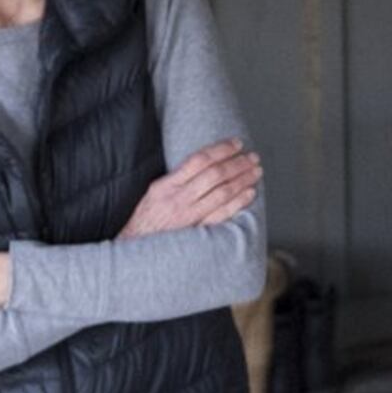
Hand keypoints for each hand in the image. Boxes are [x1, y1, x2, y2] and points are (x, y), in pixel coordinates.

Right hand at [122, 140, 261, 237]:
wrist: (135, 248)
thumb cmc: (146, 219)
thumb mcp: (154, 192)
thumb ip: (176, 178)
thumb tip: (203, 163)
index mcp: (166, 186)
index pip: (199, 160)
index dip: (221, 149)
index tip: (237, 143)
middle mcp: (178, 199)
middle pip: (215, 175)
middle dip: (237, 163)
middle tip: (253, 157)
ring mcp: (189, 216)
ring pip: (222, 193)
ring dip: (242, 180)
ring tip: (256, 171)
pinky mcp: (197, 231)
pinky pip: (221, 215)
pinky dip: (238, 203)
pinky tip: (250, 193)